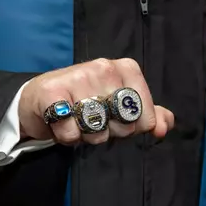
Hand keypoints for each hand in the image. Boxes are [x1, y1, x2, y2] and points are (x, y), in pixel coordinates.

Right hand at [18, 57, 174, 145]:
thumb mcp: (120, 105)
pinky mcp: (53, 92)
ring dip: (87, 136)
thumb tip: (165, 127)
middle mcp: (105, 68)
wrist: (40, 97)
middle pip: (124, 126)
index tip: (114, 118)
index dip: (131, 129)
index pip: (146, 118)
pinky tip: (61, 123)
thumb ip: (148, 115)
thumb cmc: (85, 100)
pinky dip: (67, 137)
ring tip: (77, 121)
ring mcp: (78, 76)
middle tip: (93, 121)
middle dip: (109, 133)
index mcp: (127, 68)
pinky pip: (71, 132)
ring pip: (97, 131)